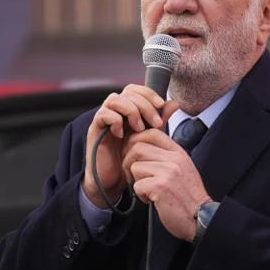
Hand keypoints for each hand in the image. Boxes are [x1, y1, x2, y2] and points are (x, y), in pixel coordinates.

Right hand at [83, 86, 178, 207]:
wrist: (114, 181)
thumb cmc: (130, 159)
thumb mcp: (149, 137)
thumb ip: (159, 120)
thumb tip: (175, 103)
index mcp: (127, 109)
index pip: (135, 89)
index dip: (148, 93)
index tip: (162, 105)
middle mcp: (114, 111)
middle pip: (127, 92)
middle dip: (145, 105)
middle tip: (156, 124)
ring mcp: (103, 119)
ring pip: (114, 99)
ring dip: (131, 111)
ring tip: (139, 129)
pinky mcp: (94, 129)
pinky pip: (103, 114)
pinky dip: (115, 121)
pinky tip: (122, 135)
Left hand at [123, 129, 210, 240]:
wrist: (201, 217)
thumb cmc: (188, 196)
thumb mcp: (182, 168)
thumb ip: (166, 156)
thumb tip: (142, 145)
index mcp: (178, 153)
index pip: (151, 133)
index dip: (136, 140)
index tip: (132, 153)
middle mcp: (174, 159)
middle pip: (137, 148)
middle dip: (128, 162)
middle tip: (134, 175)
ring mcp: (168, 172)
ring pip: (135, 166)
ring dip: (136, 180)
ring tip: (147, 189)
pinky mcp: (161, 187)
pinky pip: (137, 185)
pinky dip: (140, 195)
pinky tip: (151, 199)